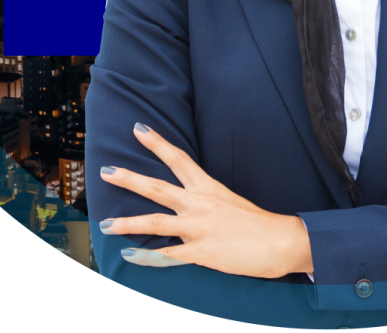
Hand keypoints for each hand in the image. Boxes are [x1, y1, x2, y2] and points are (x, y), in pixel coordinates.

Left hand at [98, 123, 313, 278]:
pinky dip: (146, 257)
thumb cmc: (258, 223)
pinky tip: (129, 257)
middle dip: (130, 179)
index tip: (139, 129)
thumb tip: (191, 205)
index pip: (179, 159)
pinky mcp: (201, 252)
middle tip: (107, 171)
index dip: (157, 143)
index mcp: (208, 187)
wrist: (280, 241)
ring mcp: (199, 228)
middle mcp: (199, 203)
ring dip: (128, 223)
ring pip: (155, 222)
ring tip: (106, 223)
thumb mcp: (230, 202)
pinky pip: (167, 255)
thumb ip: (208, 202)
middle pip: (158, 187)